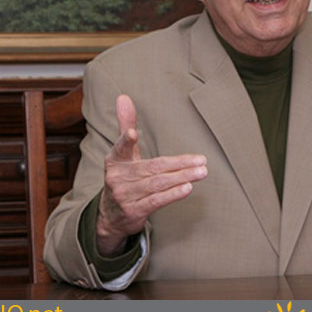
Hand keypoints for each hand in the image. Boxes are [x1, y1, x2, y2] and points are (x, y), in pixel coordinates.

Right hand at [96, 94, 207, 256]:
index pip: (121, 148)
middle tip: (202, 160)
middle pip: (153, 167)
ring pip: (157, 184)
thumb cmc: (123, 176)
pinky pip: (156, 201)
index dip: (126, 140)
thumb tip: (123, 96)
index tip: (133, 133)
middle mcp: (118, 178)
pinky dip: (172, 194)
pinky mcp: (134, 212)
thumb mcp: (122, 152)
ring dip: (182, 177)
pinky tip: (188, 188)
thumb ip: (125, 124)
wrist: (109, 216)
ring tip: (202, 172)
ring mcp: (125, 196)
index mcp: (115, 160)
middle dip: (179, 164)